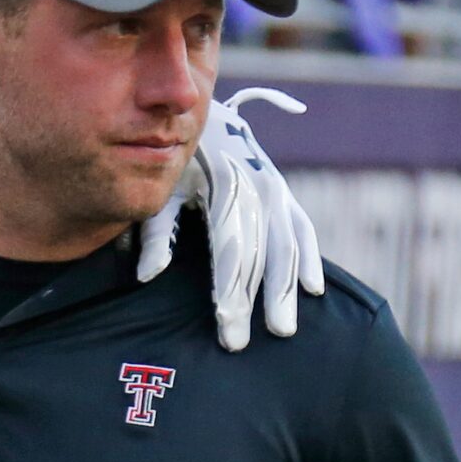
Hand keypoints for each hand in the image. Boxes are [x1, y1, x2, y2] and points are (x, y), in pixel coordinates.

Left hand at [139, 90, 324, 350]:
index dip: (228, 286)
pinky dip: (309, 258)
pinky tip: (315, 290)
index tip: (224, 322)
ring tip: (283, 329)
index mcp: (224, 190)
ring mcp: (275, 192)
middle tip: (240, 343)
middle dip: (251, 301)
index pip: (229, 248)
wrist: (208, 117)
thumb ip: (157, 233)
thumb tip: (146, 275)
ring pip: (285, 246)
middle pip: (257, 255)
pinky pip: (302, 229)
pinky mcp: (284, 196)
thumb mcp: (162, 192)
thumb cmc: (176, 165)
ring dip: (285, 289)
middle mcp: (256, 191)